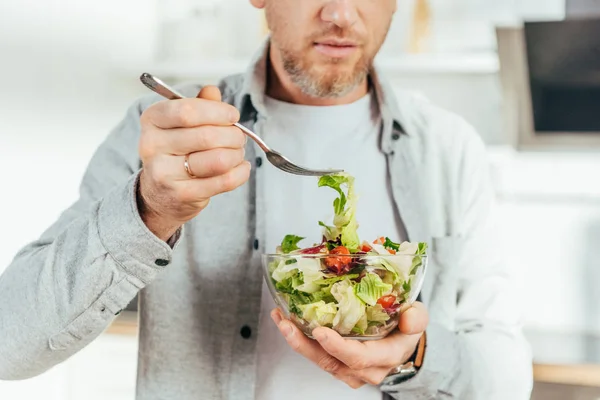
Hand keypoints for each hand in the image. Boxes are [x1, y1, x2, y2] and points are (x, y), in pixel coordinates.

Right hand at [137, 86, 249, 240]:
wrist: (160, 194)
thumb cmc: (175, 151)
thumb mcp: (181, 123)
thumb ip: (199, 105)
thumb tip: (212, 91)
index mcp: (152, 120)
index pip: (187, 110)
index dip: (217, 112)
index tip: (233, 116)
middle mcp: (152, 146)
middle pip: (207, 136)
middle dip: (233, 136)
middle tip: (239, 138)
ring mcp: (165, 173)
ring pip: (218, 160)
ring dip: (237, 154)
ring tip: (237, 153)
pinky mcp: (182, 195)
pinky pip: (224, 181)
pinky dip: (241, 172)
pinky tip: (241, 167)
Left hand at [271, 302, 428, 388]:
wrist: (403, 343)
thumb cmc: (407, 327)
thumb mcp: (418, 319)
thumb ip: (417, 318)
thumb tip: (410, 315)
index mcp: (385, 356)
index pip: (359, 357)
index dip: (338, 346)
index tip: (320, 331)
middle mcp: (364, 369)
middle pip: (331, 362)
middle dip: (306, 344)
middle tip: (287, 324)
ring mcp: (348, 369)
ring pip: (319, 359)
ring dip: (296, 340)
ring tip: (280, 320)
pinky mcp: (337, 363)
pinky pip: (316, 354)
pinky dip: (299, 338)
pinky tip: (285, 321)